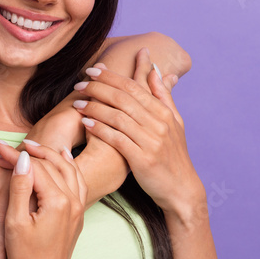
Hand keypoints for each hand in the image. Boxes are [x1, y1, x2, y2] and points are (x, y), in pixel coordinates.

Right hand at [4, 146, 85, 258]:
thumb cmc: (24, 257)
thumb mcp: (14, 222)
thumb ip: (19, 187)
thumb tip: (23, 159)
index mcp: (58, 202)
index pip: (36, 167)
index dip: (15, 155)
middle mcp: (73, 203)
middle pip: (53, 164)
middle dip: (30, 152)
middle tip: (9, 145)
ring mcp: (78, 209)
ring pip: (69, 170)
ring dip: (51, 155)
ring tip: (32, 146)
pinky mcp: (77, 216)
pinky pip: (77, 182)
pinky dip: (68, 167)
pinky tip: (62, 158)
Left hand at [72, 52, 205, 220]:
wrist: (181, 189)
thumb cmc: (173, 155)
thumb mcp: (174, 123)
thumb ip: (163, 96)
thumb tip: (157, 70)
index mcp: (164, 113)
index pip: (134, 87)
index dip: (111, 76)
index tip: (93, 69)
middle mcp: (159, 124)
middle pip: (124, 99)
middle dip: (99, 88)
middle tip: (80, 84)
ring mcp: (152, 141)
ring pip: (118, 117)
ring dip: (95, 108)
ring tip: (77, 103)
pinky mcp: (143, 159)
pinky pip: (118, 139)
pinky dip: (101, 129)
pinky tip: (86, 123)